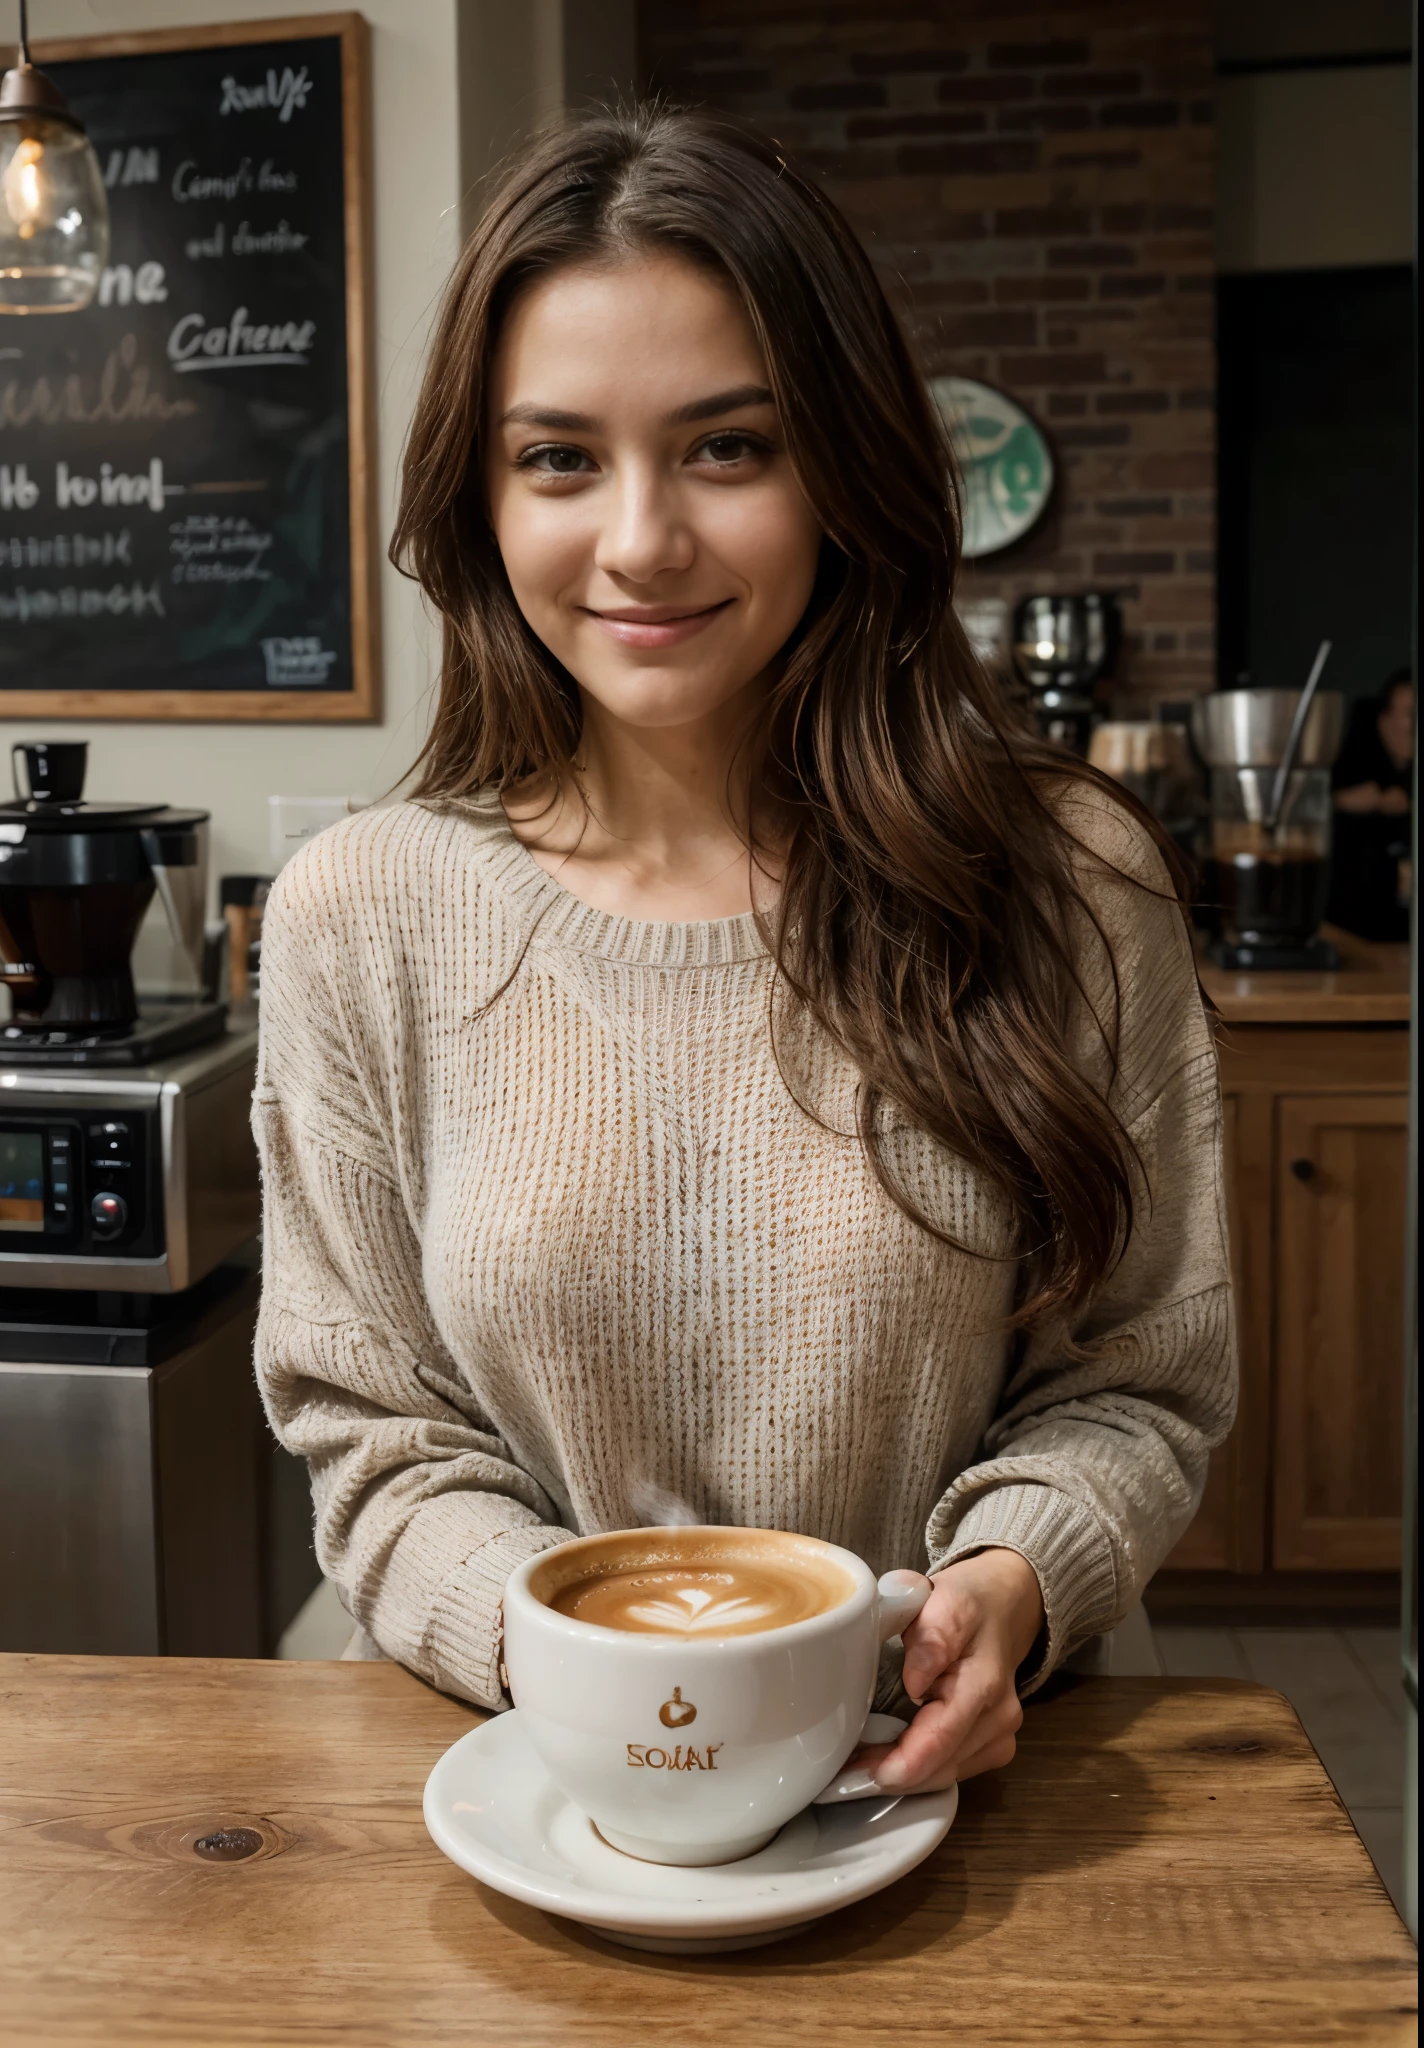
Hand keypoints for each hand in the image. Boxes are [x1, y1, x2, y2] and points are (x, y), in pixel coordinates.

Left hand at [855, 1548, 1044, 1792]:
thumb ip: (930, 1633)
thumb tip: (916, 1681)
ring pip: (944, 1776)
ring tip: (855, 1767)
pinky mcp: (995, 1747)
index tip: (856, 1769)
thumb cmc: (966, 1603)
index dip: (898, 1764)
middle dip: (889, 1775)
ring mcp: (1000, 1736)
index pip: (940, 1737)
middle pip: (939, 1766)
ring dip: (900, 1778)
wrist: (1003, 1607)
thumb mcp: (943, 1598)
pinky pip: (951, 1772)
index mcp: (983, 1680)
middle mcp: (998, 1716)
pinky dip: (917, 1772)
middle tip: (841, 1774)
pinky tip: (885, 1761)